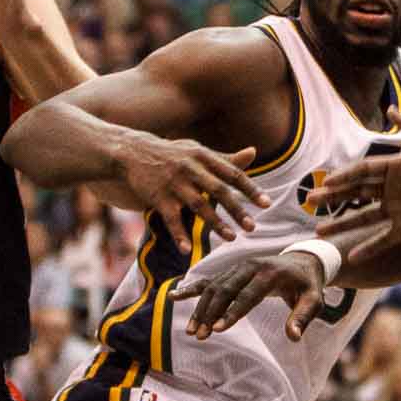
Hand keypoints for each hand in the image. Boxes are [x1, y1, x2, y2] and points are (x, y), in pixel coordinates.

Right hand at [112, 130, 267, 249]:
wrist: (132, 152)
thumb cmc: (173, 153)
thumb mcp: (198, 151)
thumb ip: (225, 158)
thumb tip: (253, 152)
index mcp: (204, 156)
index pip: (232, 174)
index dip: (251, 189)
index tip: (267, 205)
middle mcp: (191, 168)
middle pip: (219, 191)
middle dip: (237, 210)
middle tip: (252, 227)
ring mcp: (174, 183)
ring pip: (199, 205)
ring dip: (216, 223)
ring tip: (232, 238)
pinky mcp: (157, 197)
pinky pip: (171, 220)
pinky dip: (178, 235)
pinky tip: (186, 250)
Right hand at [173, 251, 326, 340]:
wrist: (303, 261)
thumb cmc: (308, 285)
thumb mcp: (314, 300)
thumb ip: (303, 317)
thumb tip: (294, 337)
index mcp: (270, 273)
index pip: (248, 294)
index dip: (233, 312)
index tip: (219, 329)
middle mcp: (250, 267)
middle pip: (225, 290)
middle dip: (212, 313)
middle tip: (201, 335)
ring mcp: (238, 267)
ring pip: (214, 287)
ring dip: (201, 308)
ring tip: (192, 331)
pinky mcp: (231, 272)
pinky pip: (209, 280)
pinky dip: (192, 289)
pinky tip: (173, 296)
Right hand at [308, 108, 400, 252]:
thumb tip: (390, 109)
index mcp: (399, 166)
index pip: (364, 171)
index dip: (344, 176)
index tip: (326, 183)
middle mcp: (396, 188)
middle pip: (358, 193)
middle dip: (334, 197)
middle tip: (310, 202)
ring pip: (364, 217)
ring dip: (342, 223)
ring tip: (319, 231)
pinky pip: (384, 238)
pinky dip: (368, 247)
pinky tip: (351, 255)